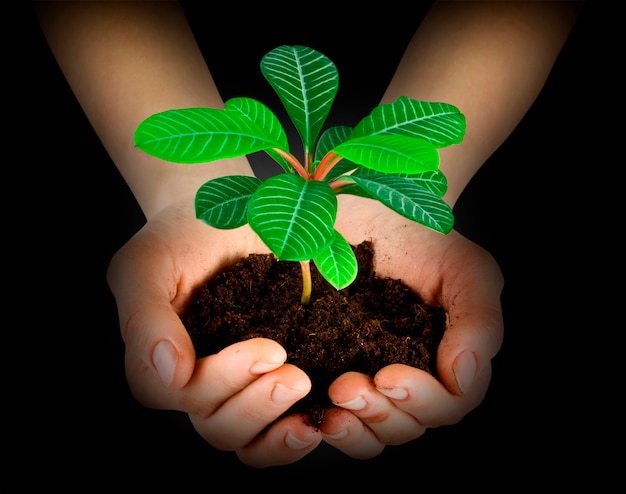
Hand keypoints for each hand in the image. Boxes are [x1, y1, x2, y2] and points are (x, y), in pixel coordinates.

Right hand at [107, 198, 323, 467]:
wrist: (232, 209)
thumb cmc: (184, 234)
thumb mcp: (149, 263)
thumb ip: (145, 317)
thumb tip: (172, 374)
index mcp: (164, 359)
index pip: (179, 394)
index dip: (221, 381)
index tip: (270, 349)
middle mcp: (200, 380)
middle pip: (217, 424)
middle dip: (256, 406)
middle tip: (296, 376)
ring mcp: (239, 385)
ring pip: (246, 439)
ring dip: (277, 430)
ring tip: (309, 395)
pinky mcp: (274, 379)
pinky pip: (277, 430)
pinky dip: (294, 436)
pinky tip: (322, 421)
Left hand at [318, 194, 503, 458]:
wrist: (367, 205)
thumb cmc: (424, 237)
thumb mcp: (466, 269)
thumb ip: (478, 322)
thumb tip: (463, 377)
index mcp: (442, 361)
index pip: (446, 405)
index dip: (423, 402)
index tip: (390, 376)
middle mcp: (405, 375)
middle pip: (404, 426)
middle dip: (380, 414)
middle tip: (348, 387)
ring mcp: (364, 374)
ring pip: (367, 432)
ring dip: (352, 427)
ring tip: (331, 399)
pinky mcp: (323, 365)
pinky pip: (324, 413)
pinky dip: (317, 421)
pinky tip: (305, 409)